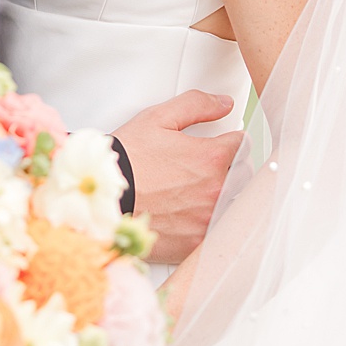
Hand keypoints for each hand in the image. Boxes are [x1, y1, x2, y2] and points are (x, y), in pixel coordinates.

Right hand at [113, 89, 239, 265]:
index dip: (229, 141)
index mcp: (211, 157)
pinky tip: (188, 217)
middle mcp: (217, 188)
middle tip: (201, 171)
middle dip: (229, 170)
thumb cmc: (125, 159)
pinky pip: (217, 232)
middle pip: (244, 176)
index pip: (242, 144)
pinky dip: (208, 224)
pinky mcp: (198, 242)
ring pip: (234, 205)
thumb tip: (224, 103)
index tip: (218, 146)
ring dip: (223, 198)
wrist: (101, 197)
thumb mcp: (156, 119)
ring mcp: (209, 217)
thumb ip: (196, 105)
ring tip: (194, 195)